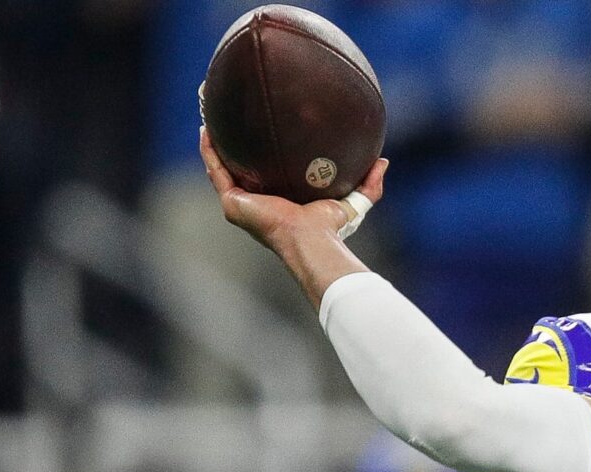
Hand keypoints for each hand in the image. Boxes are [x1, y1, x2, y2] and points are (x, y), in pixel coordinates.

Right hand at [199, 126, 387, 249]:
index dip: (262, 152)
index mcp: (278, 200)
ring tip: (210, 112)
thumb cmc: (331, 229)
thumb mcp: (353, 202)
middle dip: (232, 142)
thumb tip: (383, 161)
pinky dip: (210, 149)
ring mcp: (241, 202)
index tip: (263, 128)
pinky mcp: (232, 201)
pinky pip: (216, 170)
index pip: (266, 172)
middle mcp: (256, 201)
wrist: (312, 240)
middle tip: (231, 115)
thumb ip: (370, 185)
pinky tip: (207, 127)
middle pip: (239, 165)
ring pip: (221, 165)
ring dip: (214, 140)